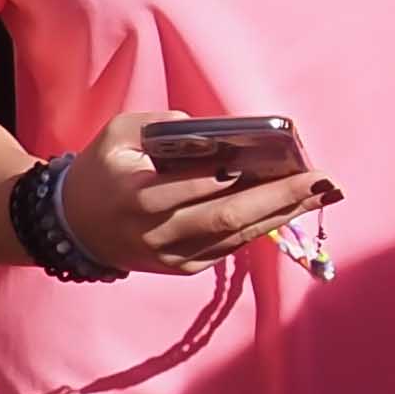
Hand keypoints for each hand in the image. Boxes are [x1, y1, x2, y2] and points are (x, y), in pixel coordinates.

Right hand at [58, 110, 334, 270]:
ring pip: (236, 237)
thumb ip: (162, 125)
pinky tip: (293, 206)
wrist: (71, 227)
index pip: (195, 186)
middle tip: (322, 178)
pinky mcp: (182, 268)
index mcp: (136, 197)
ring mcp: (170, 256)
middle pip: (228, 218)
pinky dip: (263, 226)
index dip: (237, 175)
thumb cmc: (103, 171)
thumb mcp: (119, 136)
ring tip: (322, 191)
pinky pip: (231, 247)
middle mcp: (155, 233)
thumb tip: (214, 132)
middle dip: (280, 198)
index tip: (277, 159)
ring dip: (284, 214)